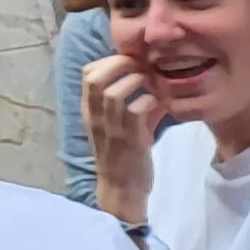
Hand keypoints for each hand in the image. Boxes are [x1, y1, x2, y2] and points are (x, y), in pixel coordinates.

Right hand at [82, 53, 164, 222]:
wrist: (122, 188)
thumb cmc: (123, 154)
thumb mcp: (119, 125)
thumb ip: (131, 103)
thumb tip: (154, 80)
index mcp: (90, 111)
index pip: (87, 74)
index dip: (109, 60)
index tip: (132, 63)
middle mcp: (95, 117)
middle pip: (94, 78)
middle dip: (121, 64)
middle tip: (143, 67)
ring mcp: (111, 128)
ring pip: (114, 92)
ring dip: (138, 82)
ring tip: (153, 84)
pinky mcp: (129, 140)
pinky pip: (137, 110)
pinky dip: (151, 101)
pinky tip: (161, 105)